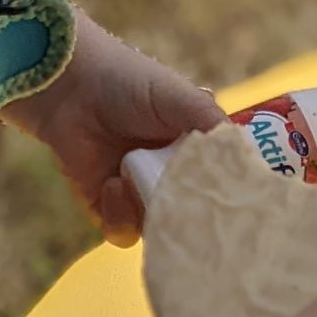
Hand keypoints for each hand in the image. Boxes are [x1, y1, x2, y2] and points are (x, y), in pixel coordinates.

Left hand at [8, 13, 222, 245]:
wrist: (69, 86)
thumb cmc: (129, 82)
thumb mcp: (183, 99)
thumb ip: (214, 126)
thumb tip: (246, 157)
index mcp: (196, 155)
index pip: (222, 191)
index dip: (231, 203)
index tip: (242, 211)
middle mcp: (172, 181)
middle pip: (195, 221)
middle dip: (194, 222)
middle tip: (195, 215)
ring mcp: (141, 198)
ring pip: (161, 233)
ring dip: (149, 211)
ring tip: (132, 177)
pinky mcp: (108, 210)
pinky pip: (124, 233)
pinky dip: (119, 214)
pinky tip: (112, 184)